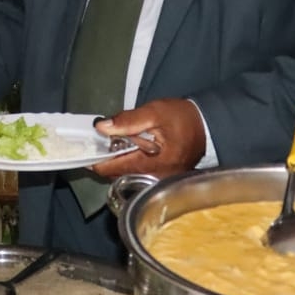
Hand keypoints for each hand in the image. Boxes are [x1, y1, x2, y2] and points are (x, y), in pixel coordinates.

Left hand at [91, 98, 206, 179]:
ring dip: (116, 160)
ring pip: (126, 175)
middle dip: (106, 158)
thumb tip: (101, 127)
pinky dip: (128, 162)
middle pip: (118, 174)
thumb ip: (128, 120)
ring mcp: (159, 181)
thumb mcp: (155, 112)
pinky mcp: (162, 179)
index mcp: (154, 163)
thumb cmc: (183, 118)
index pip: (114, 169)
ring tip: (113, 143)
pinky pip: (137, 174)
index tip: (85, 148)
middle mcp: (156, 178)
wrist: (208, 126)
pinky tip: (128, 149)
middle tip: (99, 141)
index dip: (96, 159)